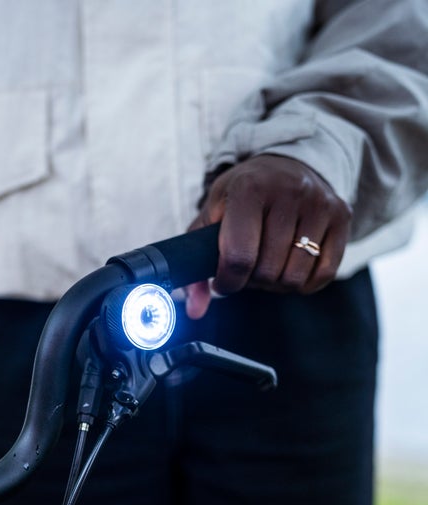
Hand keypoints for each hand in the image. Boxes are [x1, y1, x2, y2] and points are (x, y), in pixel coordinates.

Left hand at [186, 154, 351, 318]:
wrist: (288, 164)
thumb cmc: (244, 196)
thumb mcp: (212, 217)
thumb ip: (197, 264)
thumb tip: (193, 309)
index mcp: (249, 188)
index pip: (238, 257)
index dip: (227, 282)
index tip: (224, 281)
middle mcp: (288, 191)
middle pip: (267, 272)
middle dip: (252, 281)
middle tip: (249, 266)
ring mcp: (319, 203)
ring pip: (294, 277)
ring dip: (277, 283)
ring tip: (269, 264)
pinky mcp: (342, 216)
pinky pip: (324, 274)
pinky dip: (304, 283)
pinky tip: (292, 267)